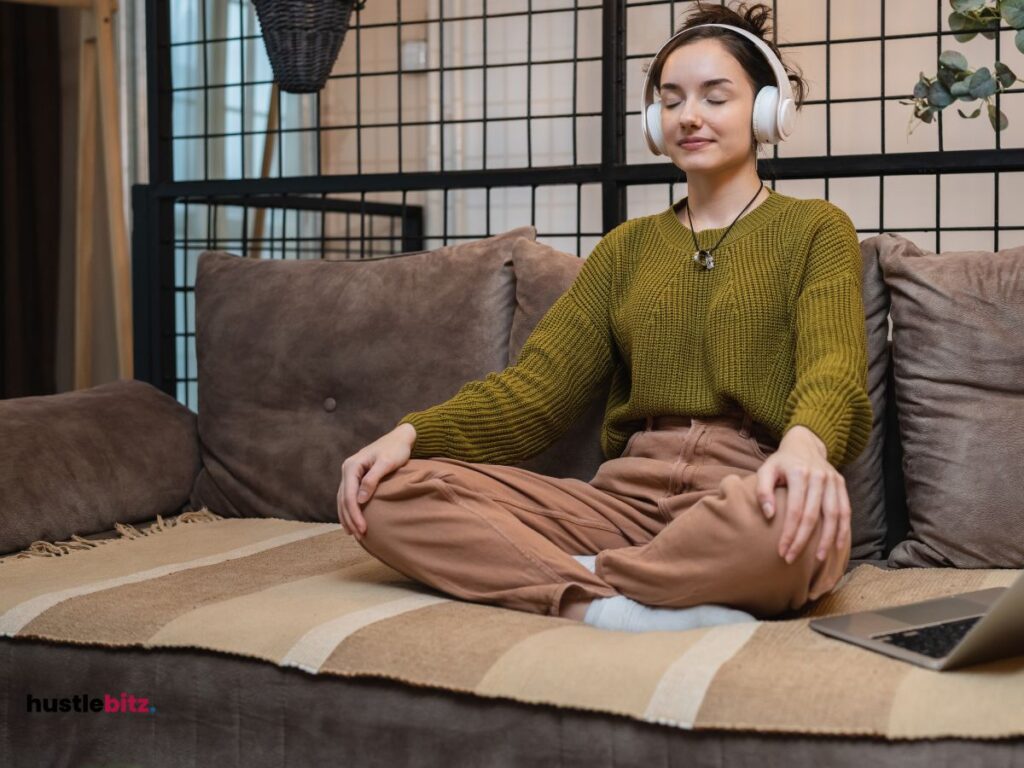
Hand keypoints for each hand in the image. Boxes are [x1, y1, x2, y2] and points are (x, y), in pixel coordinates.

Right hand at [337, 423, 415, 540]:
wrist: (400, 438)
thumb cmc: (396, 449)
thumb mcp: (386, 463)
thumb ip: (372, 480)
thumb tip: (360, 500)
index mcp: (351, 466)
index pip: (348, 495)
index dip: (354, 514)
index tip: (363, 528)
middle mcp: (347, 470)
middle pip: (343, 499)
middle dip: (350, 519)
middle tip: (359, 536)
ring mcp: (350, 474)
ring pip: (343, 500)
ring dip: (348, 517)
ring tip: (354, 534)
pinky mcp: (356, 478)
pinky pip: (348, 497)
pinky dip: (349, 510)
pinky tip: (353, 521)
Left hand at [754, 425, 850, 565]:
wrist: (805, 443)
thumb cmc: (781, 462)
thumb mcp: (766, 470)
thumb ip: (762, 490)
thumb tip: (769, 515)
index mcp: (799, 473)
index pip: (795, 509)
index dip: (789, 532)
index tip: (781, 550)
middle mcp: (819, 476)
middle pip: (813, 515)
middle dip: (803, 540)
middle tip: (792, 558)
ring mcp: (833, 480)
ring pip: (833, 515)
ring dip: (826, 539)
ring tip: (818, 559)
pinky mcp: (841, 484)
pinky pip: (845, 510)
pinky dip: (843, 529)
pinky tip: (837, 545)